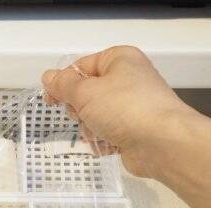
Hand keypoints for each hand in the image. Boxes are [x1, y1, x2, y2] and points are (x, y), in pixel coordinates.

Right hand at [42, 46, 193, 177]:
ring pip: (94, 116)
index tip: (51, 100)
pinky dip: (103, 140)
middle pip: (87, 93)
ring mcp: (132, 106)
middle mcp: (128, 79)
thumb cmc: (123, 108)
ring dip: (90, 128)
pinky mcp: (134, 130)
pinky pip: (107, 133)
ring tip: (100, 133)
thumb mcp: (85, 92)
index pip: (81, 66)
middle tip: (84, 115)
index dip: (64, 83)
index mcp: (119, 59)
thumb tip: (48, 77)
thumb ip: (63, 85)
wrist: (162, 143)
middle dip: (80, 109)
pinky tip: (109, 145)